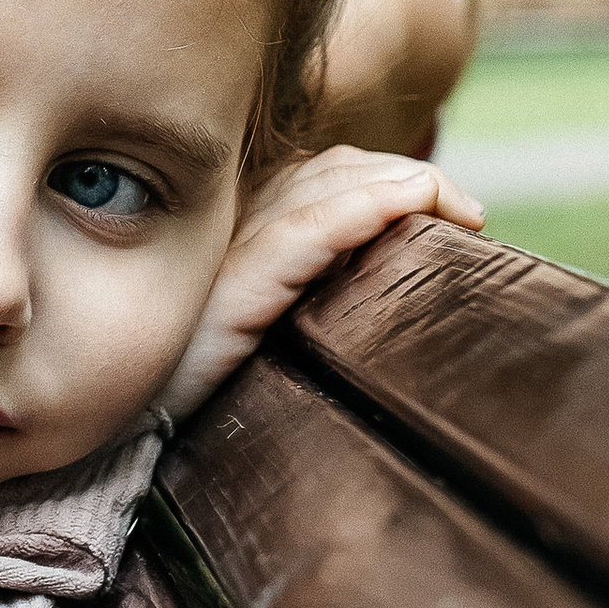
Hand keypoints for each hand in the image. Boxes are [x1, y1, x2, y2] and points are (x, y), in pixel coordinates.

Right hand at [157, 148, 483, 425]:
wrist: (138, 439)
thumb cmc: (208, 394)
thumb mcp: (274, 332)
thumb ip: (314, 290)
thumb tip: (392, 278)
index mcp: (243, 232)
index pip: (326, 173)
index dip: (392, 175)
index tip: (457, 210)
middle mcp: (233, 227)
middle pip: (335, 168)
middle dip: (411, 177)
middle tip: (470, 213)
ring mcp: (229, 253)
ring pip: (328, 184)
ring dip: (405, 184)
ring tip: (458, 212)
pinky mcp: (233, 289)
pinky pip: (306, 230)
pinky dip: (366, 207)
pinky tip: (411, 202)